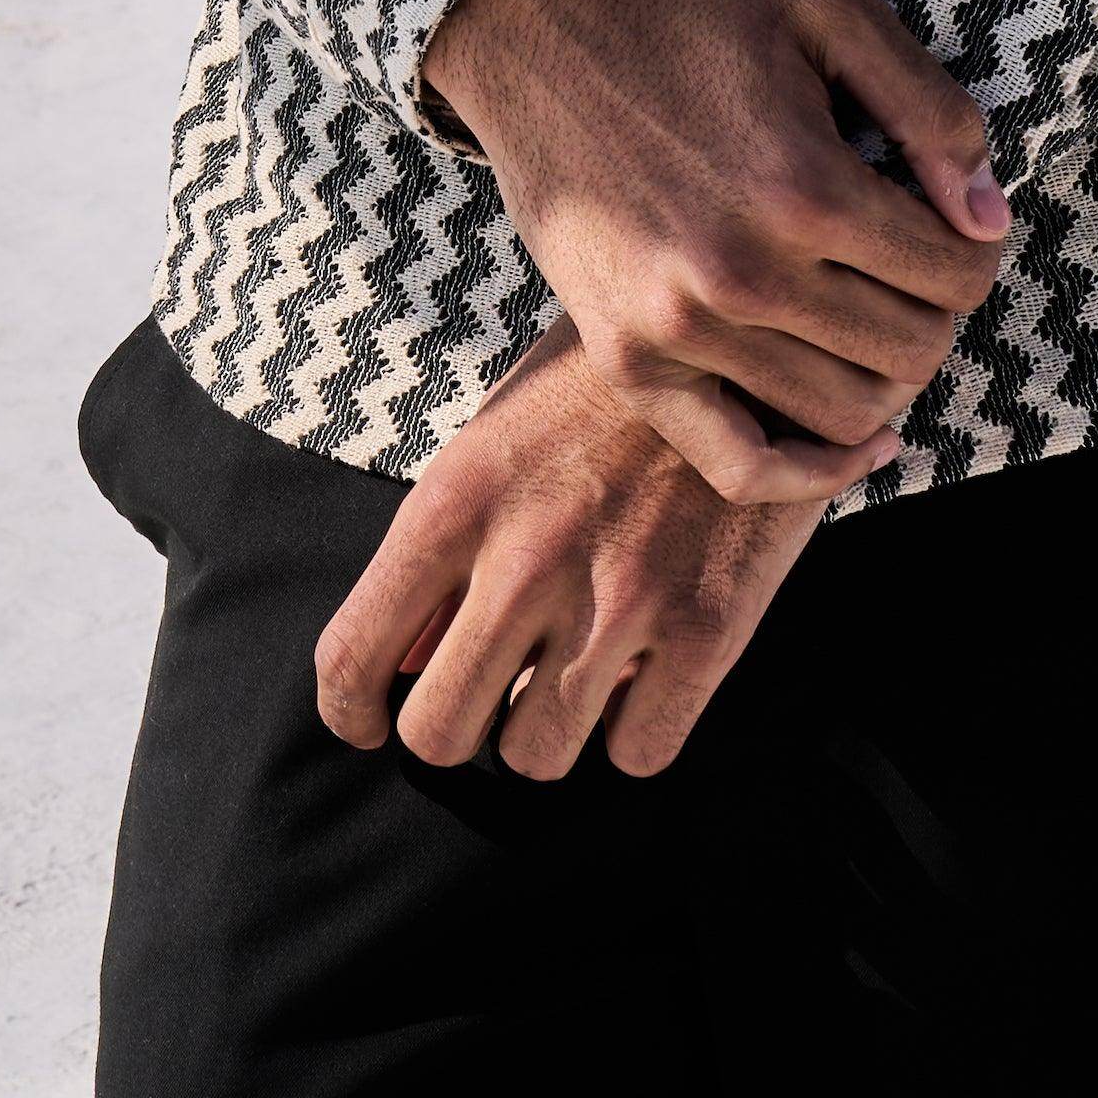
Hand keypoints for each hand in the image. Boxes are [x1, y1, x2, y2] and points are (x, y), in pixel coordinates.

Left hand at [316, 323, 850, 783]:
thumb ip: (444, 551)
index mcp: (458, 499)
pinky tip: (647, 672)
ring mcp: (620, 596)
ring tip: (577, 671)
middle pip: (441, 734)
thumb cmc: (606, 388)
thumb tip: (395, 664)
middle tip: (490, 695)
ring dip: (550, 729)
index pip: (350, 656)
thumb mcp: (501, 435)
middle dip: (458, 727)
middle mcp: (527, 556)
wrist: (747, 339)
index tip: (374, 720)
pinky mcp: (709, 627)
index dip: (352, 710)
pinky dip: (636, 729)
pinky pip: (638, 754)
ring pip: (537, 758)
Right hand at [418, 0, 1010, 497]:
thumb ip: (928, 110)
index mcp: (804, 187)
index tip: (953, 219)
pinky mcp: (628, 359)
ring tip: (867, 309)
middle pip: (912, 349)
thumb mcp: (828, 7)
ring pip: (846, 411)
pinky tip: (864, 440)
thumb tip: (989, 219)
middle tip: (909, 260)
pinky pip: (742, 467)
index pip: (956, 274)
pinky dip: (814, 472)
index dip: (974, 246)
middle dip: (933, 307)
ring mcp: (679, 329)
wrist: (538, 24)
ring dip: (881, 369)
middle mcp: (744, 275)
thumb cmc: (691, 5)